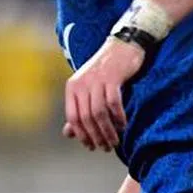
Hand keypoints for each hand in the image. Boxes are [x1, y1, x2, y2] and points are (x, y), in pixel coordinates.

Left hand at [63, 37, 144, 151]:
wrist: (123, 45)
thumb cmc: (105, 71)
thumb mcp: (88, 89)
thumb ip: (79, 110)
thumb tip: (68, 134)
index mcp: (72, 88)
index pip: (72, 117)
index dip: (81, 134)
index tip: (90, 146)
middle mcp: (81, 84)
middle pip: (85, 118)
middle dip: (96, 136)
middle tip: (106, 147)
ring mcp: (96, 80)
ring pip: (99, 113)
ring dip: (107, 130)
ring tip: (115, 141)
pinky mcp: (112, 77)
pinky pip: (113, 103)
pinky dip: (118, 116)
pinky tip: (123, 125)